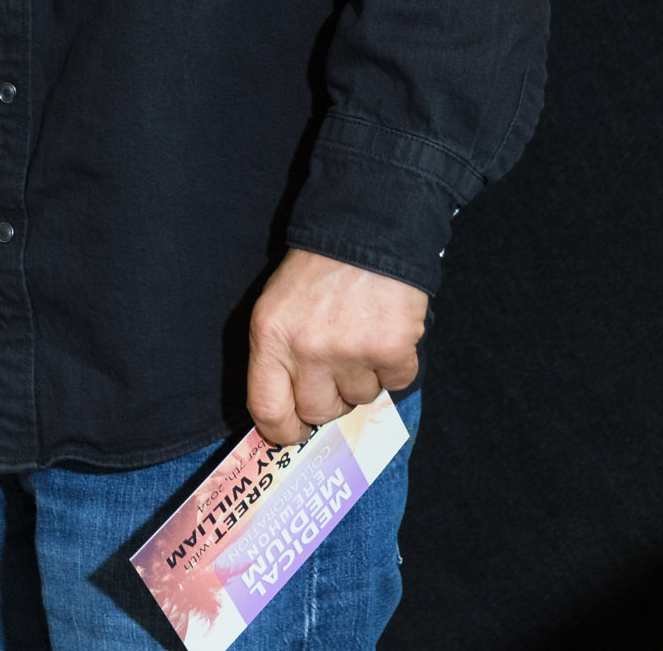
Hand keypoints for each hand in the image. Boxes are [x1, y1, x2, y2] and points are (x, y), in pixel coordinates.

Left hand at [245, 248, 427, 447]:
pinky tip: (385, 334)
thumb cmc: (317, 272)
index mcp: (270, 338)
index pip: (267, 409)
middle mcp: (306, 350)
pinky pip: (396, 384)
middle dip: (330, 400)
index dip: (282, 431)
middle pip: (318, 412)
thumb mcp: (277, 307)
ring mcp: (350, 351)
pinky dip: (395, 365)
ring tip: (360, 337)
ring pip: (360, 399)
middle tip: (336, 369)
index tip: (294, 432)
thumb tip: (290, 413)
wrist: (366, 230)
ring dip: (364, 377)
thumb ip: (278, 357)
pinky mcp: (391, 349)